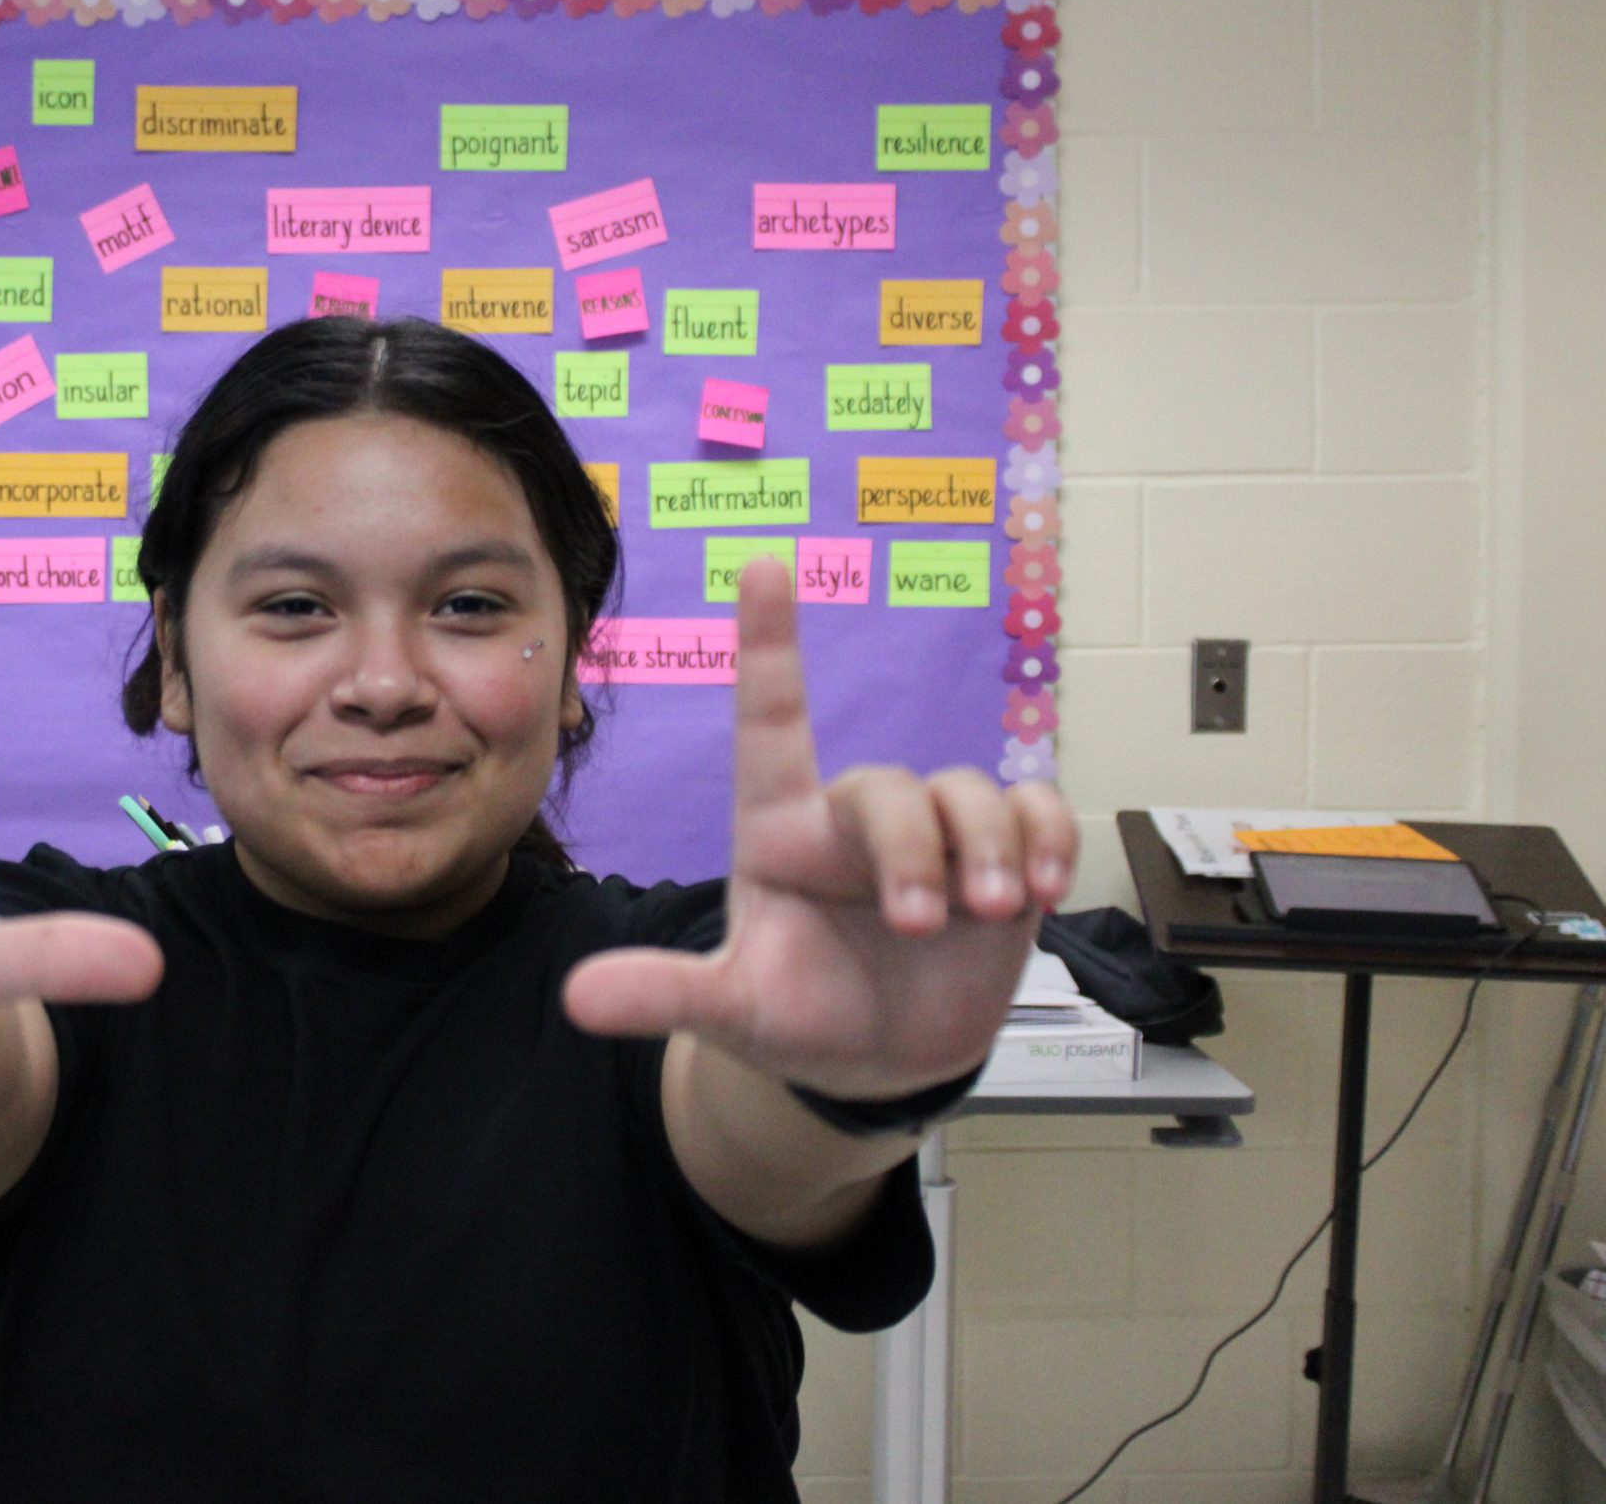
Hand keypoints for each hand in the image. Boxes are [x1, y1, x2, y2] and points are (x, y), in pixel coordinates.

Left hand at [561, 558, 1076, 1097]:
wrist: (882, 1062)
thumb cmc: (798, 1015)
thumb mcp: (730, 1010)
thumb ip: (664, 994)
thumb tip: (578, 998)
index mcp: (781, 832)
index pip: (770, 723)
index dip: (768, 647)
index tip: (762, 566)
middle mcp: (854, 820)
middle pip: (888, 787)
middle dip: (914, 850)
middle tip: (919, 925)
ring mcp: (933, 835)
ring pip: (970, 791)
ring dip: (990, 849)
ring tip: (998, 913)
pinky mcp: (1001, 855)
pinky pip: (1034, 808)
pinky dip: (1050, 837)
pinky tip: (1050, 887)